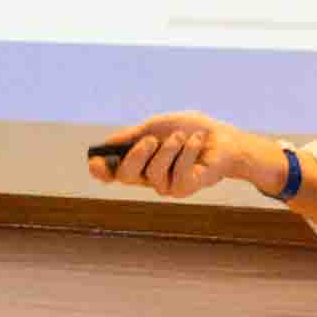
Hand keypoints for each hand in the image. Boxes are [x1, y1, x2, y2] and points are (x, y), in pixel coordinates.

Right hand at [90, 111, 266, 197]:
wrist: (221, 137)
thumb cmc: (188, 130)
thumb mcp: (157, 126)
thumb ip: (133, 135)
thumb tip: (107, 143)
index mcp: (137, 161)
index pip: (111, 173)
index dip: (100, 170)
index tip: (95, 161)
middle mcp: (147, 177)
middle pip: (126, 176)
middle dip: (137, 155)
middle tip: (151, 139)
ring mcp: (165, 186)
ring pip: (154, 173)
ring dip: (170, 149)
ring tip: (183, 136)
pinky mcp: (184, 190)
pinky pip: (179, 173)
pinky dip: (188, 151)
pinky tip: (197, 141)